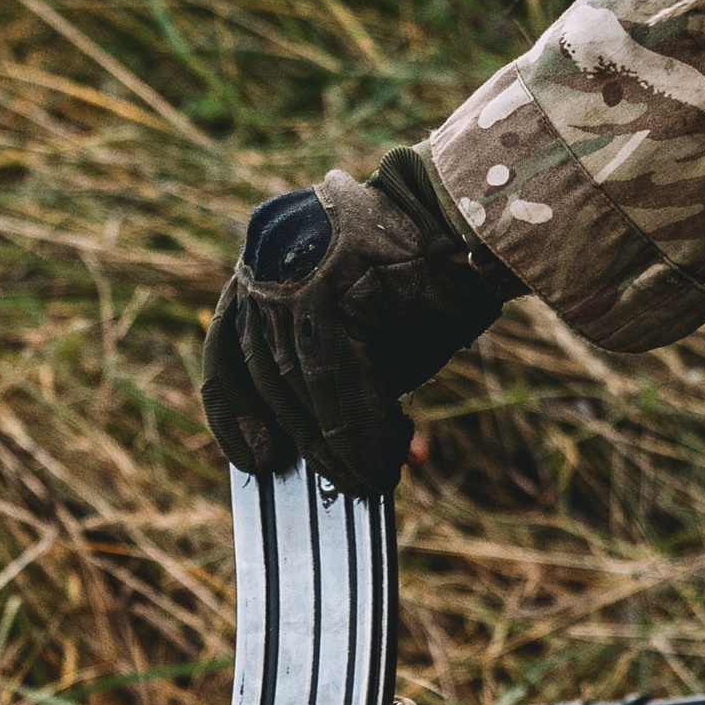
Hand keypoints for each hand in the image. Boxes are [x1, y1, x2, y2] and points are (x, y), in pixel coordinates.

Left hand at [201, 146, 512, 496]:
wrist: (478, 221)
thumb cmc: (424, 280)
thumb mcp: (364, 333)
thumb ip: (333, 382)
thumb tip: (332, 455)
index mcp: (262, 264)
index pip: (226, 350)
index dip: (236, 416)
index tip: (256, 463)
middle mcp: (265, 262)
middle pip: (267, 375)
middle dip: (308, 439)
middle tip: (347, 483)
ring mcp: (293, 271)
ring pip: (299, 382)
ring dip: (339, 444)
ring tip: (372, 478)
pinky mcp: (329, 288)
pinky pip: (335, 380)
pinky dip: (363, 429)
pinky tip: (389, 456)